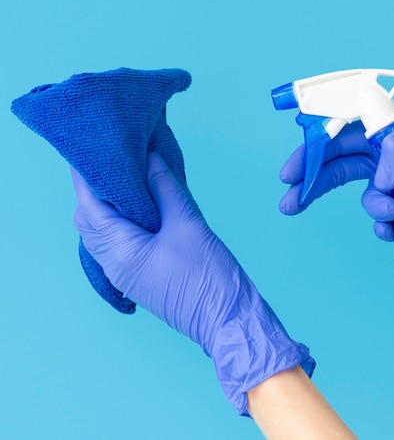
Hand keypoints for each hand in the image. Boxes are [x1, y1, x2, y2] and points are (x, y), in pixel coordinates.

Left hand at [72, 152, 313, 414]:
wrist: (229, 320)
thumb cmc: (210, 277)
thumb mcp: (189, 225)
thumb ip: (166, 188)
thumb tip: (150, 159)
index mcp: (120, 252)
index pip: (90, 206)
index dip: (86, 176)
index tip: (89, 150)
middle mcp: (114, 265)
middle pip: (90, 221)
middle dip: (93, 190)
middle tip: (108, 161)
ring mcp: (125, 275)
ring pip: (103, 234)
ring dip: (107, 206)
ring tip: (123, 179)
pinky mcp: (140, 278)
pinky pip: (119, 244)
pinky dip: (122, 222)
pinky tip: (140, 206)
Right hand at [279, 109, 393, 239]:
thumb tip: (379, 179)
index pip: (343, 135)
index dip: (312, 152)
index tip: (289, 173)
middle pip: (340, 167)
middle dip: (312, 184)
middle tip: (288, 203)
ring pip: (366, 197)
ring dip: (368, 208)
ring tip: (389, 213)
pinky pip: (386, 221)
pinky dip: (382, 226)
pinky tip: (391, 228)